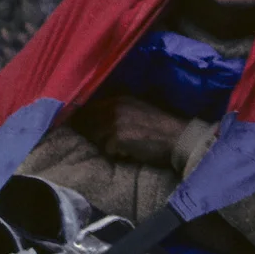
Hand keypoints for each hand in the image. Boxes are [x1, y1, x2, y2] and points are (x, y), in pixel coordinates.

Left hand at [71, 95, 189, 167]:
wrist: (179, 138)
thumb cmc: (163, 127)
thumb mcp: (140, 108)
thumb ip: (120, 109)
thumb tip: (98, 118)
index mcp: (120, 98)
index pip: (89, 107)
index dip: (81, 117)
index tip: (75, 125)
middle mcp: (114, 107)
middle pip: (88, 122)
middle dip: (87, 132)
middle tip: (92, 141)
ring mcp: (114, 122)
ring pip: (96, 137)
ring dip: (104, 145)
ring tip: (117, 148)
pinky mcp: (117, 139)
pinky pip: (107, 151)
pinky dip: (115, 155)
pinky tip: (127, 155)